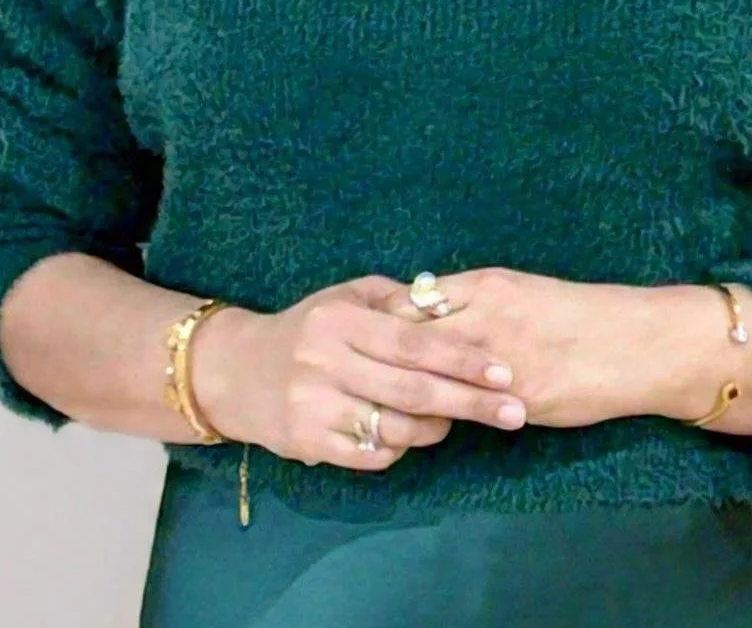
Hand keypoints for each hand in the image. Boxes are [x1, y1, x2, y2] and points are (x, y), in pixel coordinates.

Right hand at [190, 273, 530, 472]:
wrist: (236, 371)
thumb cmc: (306, 327)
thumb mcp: (345, 297)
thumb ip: (394, 301)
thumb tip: (449, 308)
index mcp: (341, 320)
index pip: (413, 343)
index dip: (462, 358)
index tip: (503, 371)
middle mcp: (326, 361)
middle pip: (412, 389)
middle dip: (470, 402)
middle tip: (515, 411)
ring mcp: (314, 406)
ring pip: (394, 427)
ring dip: (437, 428)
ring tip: (457, 421)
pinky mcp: (307, 443)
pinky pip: (371, 455)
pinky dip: (400, 449)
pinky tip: (409, 436)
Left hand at [378, 266, 661, 429]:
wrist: (629, 344)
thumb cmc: (576, 314)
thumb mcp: (520, 291)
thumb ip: (476, 302)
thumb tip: (430, 312)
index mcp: (486, 285)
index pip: (412, 300)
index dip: (384, 321)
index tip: (367, 338)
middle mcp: (484, 317)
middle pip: (410, 335)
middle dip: (381, 356)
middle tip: (361, 374)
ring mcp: (496, 360)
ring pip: (430, 374)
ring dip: (404, 390)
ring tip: (385, 401)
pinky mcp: (510, 399)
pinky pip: (461, 408)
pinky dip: (438, 415)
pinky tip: (425, 422)